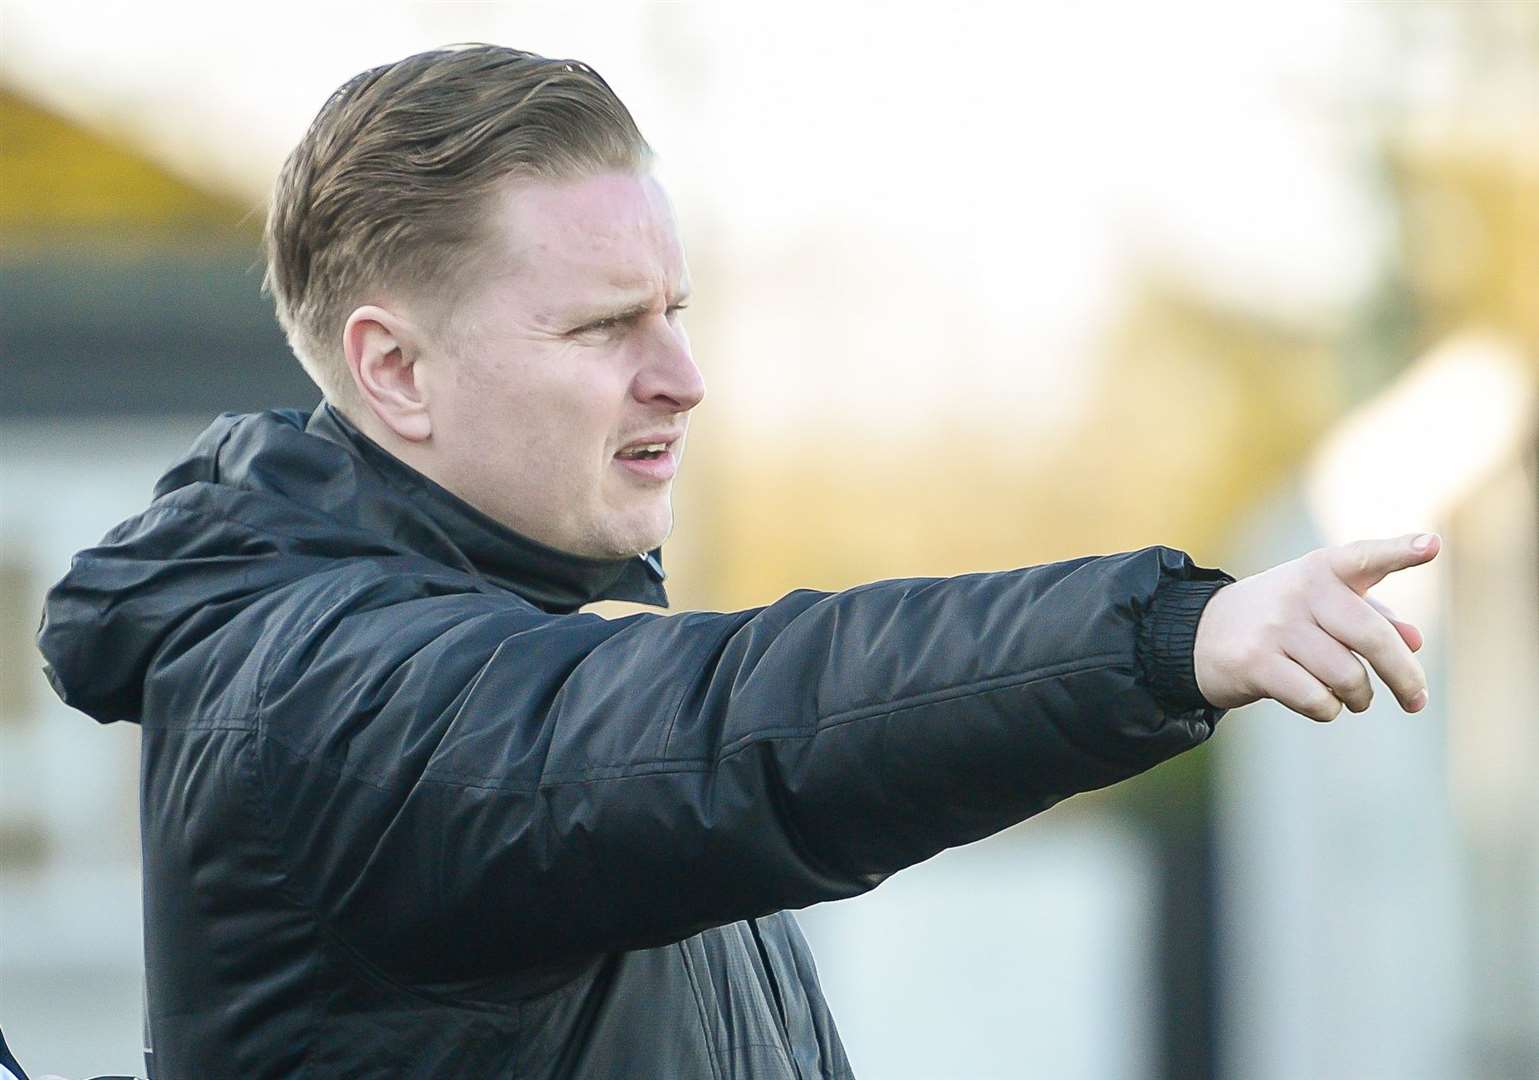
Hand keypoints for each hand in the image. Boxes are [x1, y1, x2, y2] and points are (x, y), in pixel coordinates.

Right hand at [1193, 532, 1440, 721]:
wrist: (1199, 633)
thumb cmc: (1279, 619)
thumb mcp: (1323, 606)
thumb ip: (1372, 617)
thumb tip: (1415, 640)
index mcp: (1320, 570)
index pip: (1364, 558)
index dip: (1398, 551)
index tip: (1430, 546)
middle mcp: (1299, 592)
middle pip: (1372, 638)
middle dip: (1404, 677)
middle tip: (1417, 701)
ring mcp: (1275, 627)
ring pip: (1347, 677)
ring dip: (1359, 698)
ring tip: (1355, 699)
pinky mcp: (1255, 663)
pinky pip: (1317, 700)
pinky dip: (1328, 710)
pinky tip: (1322, 703)